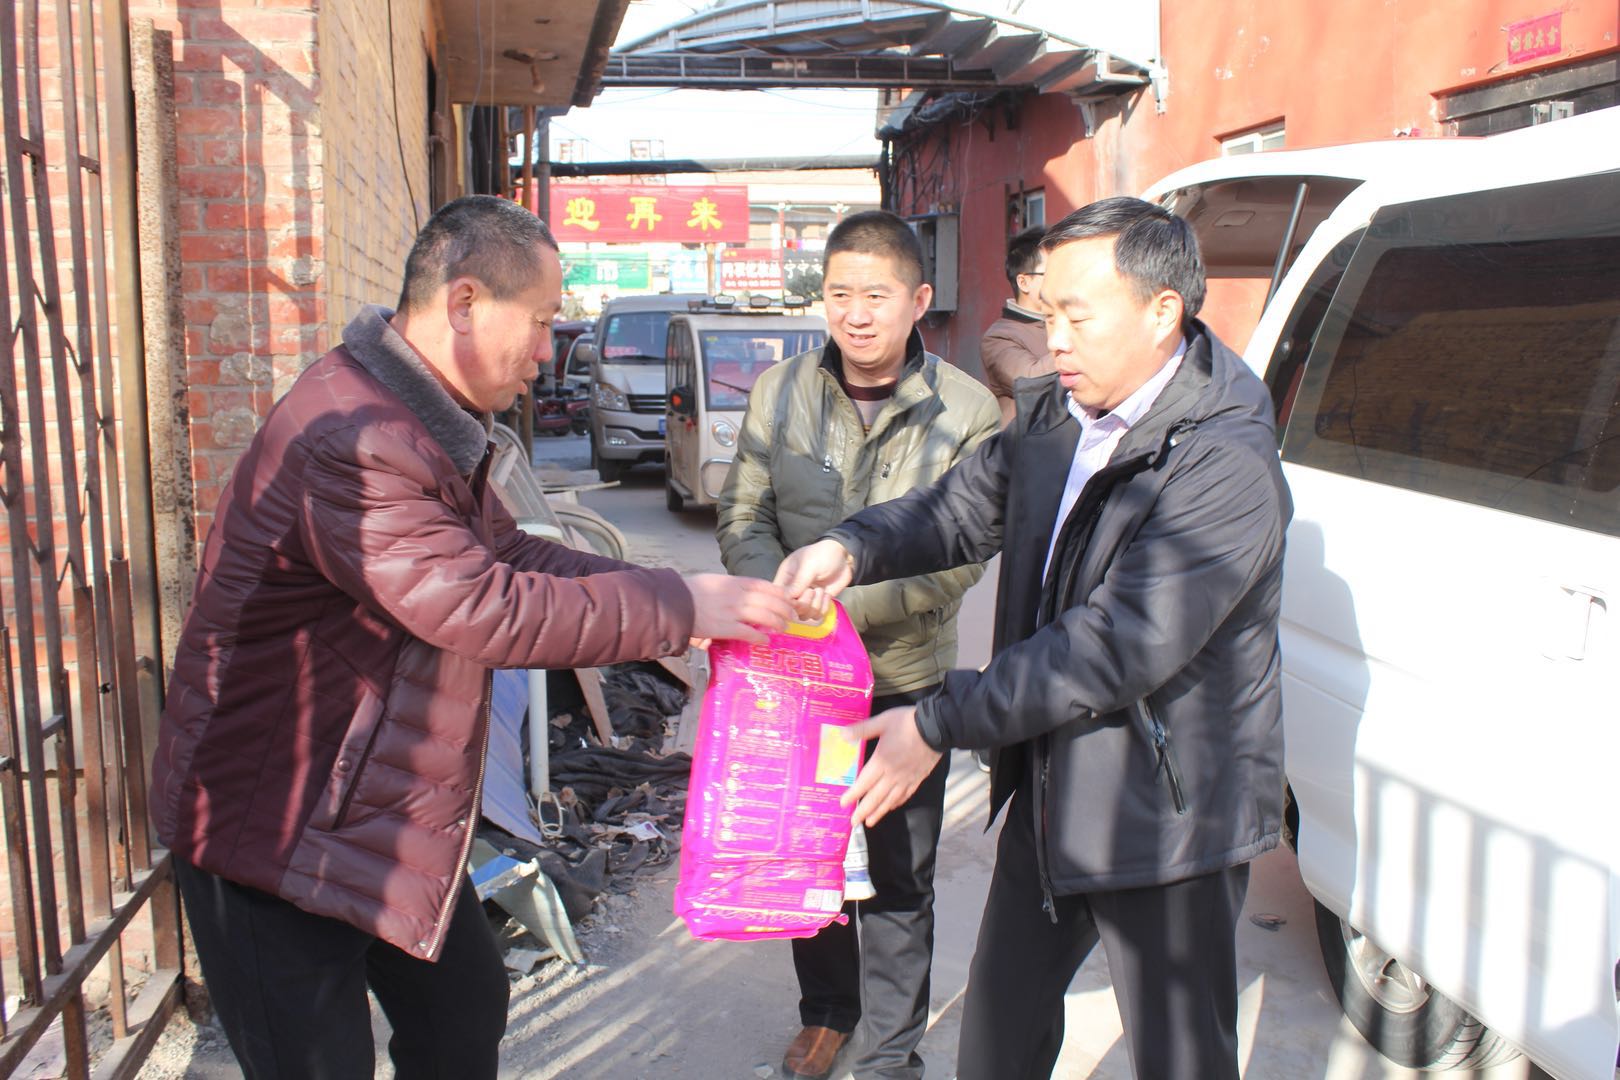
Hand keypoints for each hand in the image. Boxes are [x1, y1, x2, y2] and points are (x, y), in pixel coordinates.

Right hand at [684, 573, 793, 644]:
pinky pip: (750, 633)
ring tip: (782, 629)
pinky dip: (760, 638)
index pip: (766, 585)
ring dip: (778, 623)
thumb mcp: (715, 581)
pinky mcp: (726, 628)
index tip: (789, 600)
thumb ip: (732, 586)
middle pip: (771, 601)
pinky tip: (765, 641)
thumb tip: (744, 594)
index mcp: (735, 582)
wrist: (673, 602)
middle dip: (785, 610)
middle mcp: (738, 595)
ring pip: (765, 617)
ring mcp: (733, 612)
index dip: (781, 594)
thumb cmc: (691, 591)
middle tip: (792, 617)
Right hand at [773, 539, 852, 619]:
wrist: (844, 556)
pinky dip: (824, 607)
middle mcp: (793, 591)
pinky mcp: (819, 603)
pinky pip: (817, 615)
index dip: (787, 602)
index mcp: (785, 578)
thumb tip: (787, 599)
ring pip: (805, 615)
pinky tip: (827, 595)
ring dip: (815, 605)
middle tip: (813, 591)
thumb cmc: (823, 555)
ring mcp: (806, 598)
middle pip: (791, 610)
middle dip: (804, 604)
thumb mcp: (809, 565)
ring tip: (821, 590)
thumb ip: (798, 582)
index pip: (778, 597)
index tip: (798, 598)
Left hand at [839, 706, 941, 826]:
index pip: (864, 783)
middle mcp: (893, 774)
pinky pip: (905, 795)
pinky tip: (891, 807)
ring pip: (890, 800)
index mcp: (882, 761)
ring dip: (879, 812)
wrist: (937, 727)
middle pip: (875, 797)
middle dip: (863, 811)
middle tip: (853, 822)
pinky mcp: (918, 779)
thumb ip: (862, 729)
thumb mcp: (882, 721)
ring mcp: (906, 779)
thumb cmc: (908, 723)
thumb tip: (842, 734)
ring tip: (869, 822)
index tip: (844, 803)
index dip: (853, 795)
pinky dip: (896, 804)